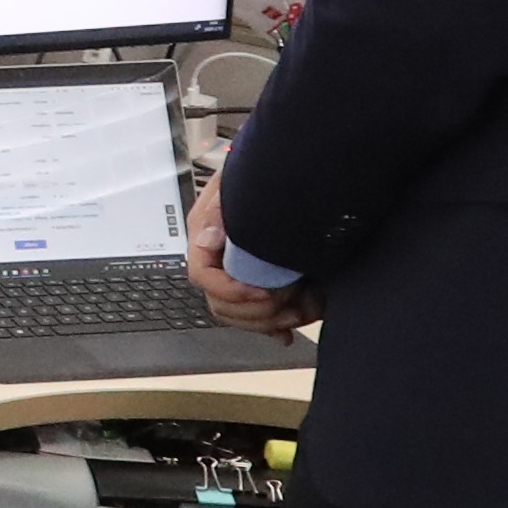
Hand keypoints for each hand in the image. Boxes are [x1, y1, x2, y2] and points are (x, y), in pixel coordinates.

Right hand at [185, 178, 313, 336]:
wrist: (293, 174)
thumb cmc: (263, 177)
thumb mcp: (238, 185)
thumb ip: (221, 210)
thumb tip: (206, 238)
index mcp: (205, 236)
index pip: (202, 276)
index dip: (232, 290)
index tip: (264, 291)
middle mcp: (217, 259)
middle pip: (222, 305)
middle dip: (259, 312)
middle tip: (293, 303)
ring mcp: (236, 275)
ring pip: (240, 317)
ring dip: (272, 321)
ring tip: (305, 308)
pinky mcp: (256, 285)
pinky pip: (256, 318)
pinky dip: (274, 327)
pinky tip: (288, 333)